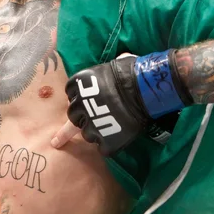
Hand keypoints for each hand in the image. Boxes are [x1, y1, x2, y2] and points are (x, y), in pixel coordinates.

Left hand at [51, 52, 189, 155]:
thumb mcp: (108, 66)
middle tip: (94, 118)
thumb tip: (110, 71)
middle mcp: (79, 106)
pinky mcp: (105, 141)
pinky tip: (117, 138)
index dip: (80, 99)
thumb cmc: (129, 71)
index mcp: (77, 86)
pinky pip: (102, 148)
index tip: (87, 100)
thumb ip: (103, 75)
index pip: (71, 95)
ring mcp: (91, 126)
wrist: (142, 89)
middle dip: (82, 117)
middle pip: (73, 117)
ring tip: (111, 126)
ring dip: (96, 131)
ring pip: (87, 134)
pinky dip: (108, 145)